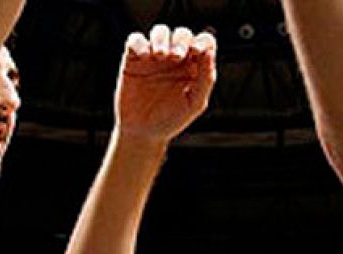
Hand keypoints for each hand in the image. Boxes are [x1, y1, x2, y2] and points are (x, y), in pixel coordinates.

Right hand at [115, 25, 216, 145]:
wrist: (143, 133)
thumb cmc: (171, 120)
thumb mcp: (194, 104)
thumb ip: (206, 79)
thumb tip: (209, 53)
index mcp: (194, 66)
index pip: (203, 43)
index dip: (202, 41)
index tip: (197, 51)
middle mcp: (175, 58)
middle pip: (182, 34)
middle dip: (181, 40)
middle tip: (176, 56)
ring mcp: (154, 57)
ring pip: (160, 32)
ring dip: (161, 38)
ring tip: (160, 55)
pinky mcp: (133, 59)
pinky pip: (135, 40)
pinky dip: (139, 43)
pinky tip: (143, 56)